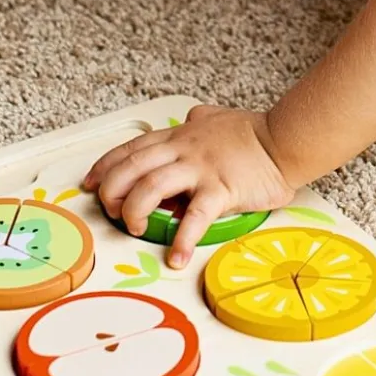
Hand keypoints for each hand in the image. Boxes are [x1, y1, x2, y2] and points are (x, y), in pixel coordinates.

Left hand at [83, 107, 295, 267]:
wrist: (284, 140)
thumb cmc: (254, 133)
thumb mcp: (217, 117)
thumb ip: (199, 119)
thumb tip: (192, 118)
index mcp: (179, 137)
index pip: (130, 150)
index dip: (105, 167)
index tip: (91, 183)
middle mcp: (183, 151)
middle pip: (131, 168)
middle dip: (112, 192)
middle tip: (111, 212)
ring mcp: (201, 169)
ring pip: (151, 187)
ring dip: (136, 211)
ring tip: (137, 231)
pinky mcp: (222, 189)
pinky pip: (196, 217)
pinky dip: (182, 239)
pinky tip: (175, 257)